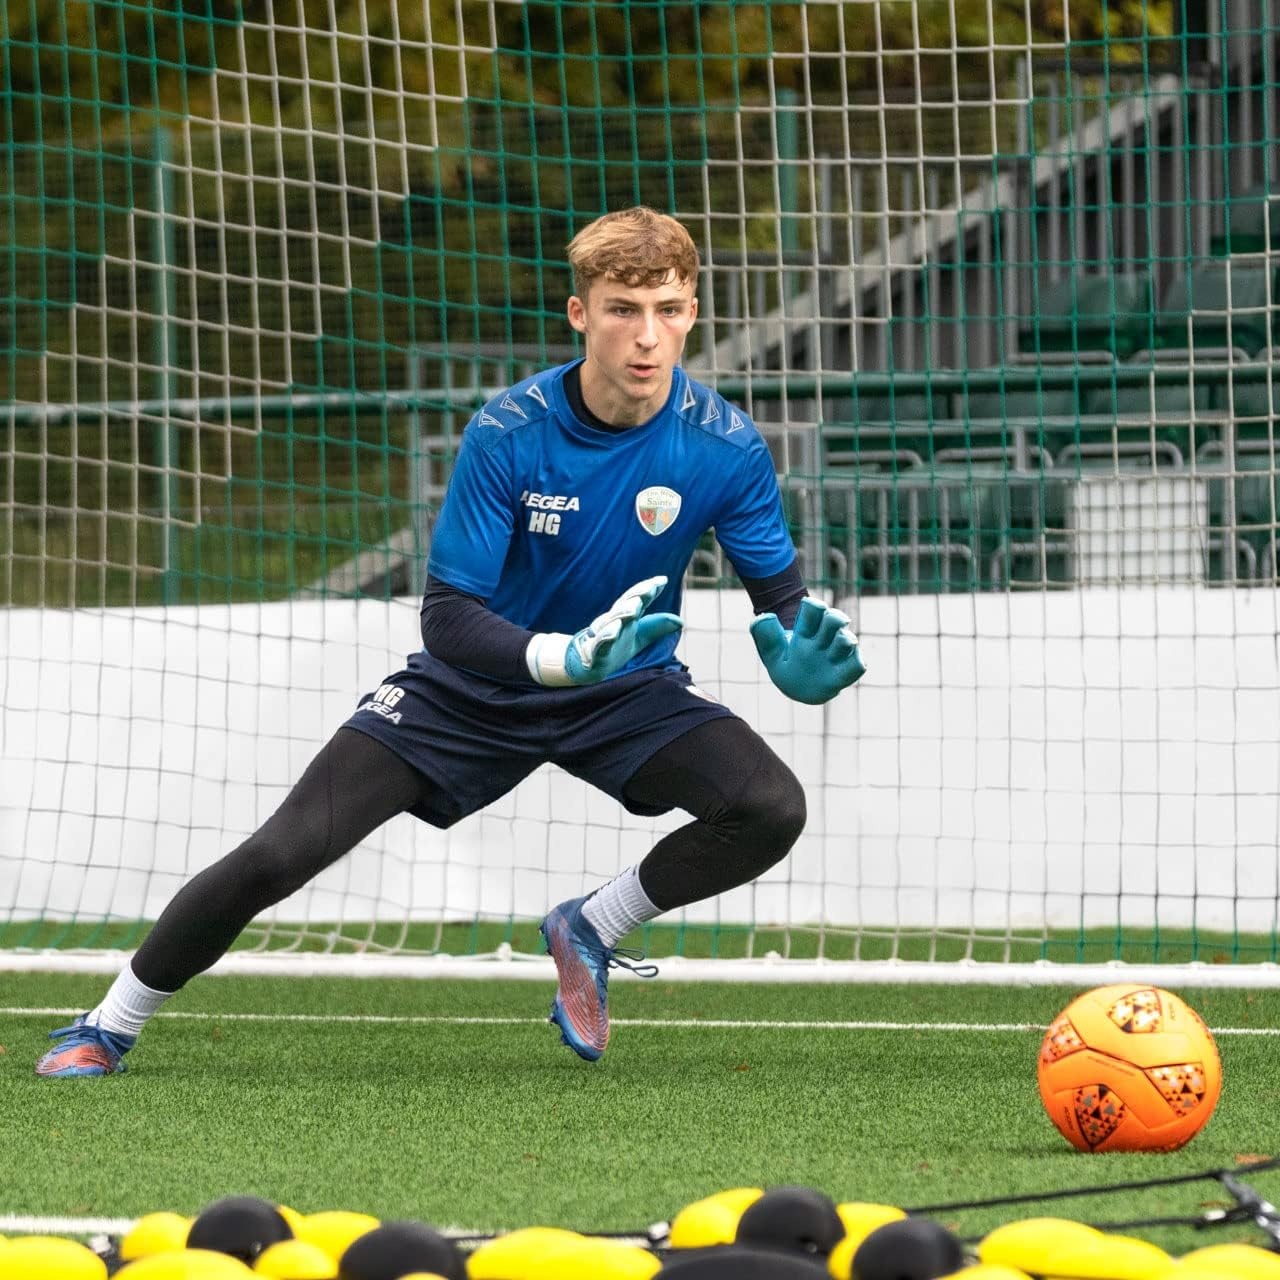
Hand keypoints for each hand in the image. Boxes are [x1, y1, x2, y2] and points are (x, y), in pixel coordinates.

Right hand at [526, 576, 682, 686]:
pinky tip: (613, 632)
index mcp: (624, 617)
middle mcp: (613, 622)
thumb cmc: (614, 646)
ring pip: (612, 622)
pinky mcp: (595, 651)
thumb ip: (657, 627)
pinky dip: (606, 637)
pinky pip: (600, 643)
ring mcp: (603, 635)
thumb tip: (680, 621)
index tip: (662, 580)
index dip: (647, 590)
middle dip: (636, 596)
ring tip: (634, 608)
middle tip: (649, 588)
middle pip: (624, 605)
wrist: (586, 664)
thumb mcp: (639, 636)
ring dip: (622, 614)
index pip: (636, 599)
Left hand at [750, 597, 865, 704]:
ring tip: (844, 640)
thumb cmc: (786, 665)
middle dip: (835, 618)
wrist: (797, 687)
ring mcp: (835, 656)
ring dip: (846, 639)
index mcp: (807, 631)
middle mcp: (824, 640)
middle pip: (834, 621)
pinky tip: (853, 658)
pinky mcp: (842, 673)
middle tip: (831, 619)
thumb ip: (765, 635)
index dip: (813, 607)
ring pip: (846, 641)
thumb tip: (765, 617)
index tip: (809, 607)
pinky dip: (857, 661)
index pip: (813, 610)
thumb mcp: (771, 653)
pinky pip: (856, 666)